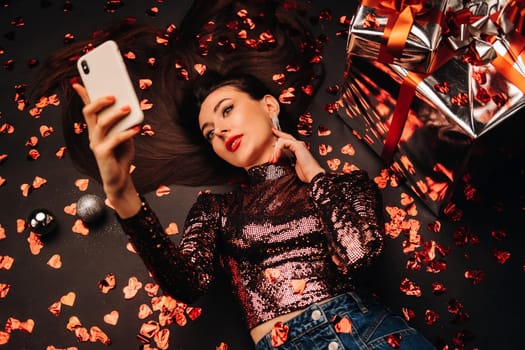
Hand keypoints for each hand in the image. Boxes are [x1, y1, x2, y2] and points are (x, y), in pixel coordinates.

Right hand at [72, 83, 141, 217]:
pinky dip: (126, 133)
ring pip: (101, 125)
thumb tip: (129, 106)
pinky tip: (137, 129)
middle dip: (99, 101)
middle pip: (89, 113)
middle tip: (113, 95)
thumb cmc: (121, 155)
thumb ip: (123, 123)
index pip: (88, 109)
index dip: (83, 96)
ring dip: (115, 115)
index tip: (79, 82)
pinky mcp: (103, 154)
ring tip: (128, 108)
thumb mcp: (124, 136)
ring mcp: (96, 145)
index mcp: (96, 129)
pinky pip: (114, 140)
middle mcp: (93, 135)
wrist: (120, 179)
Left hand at [268, 128, 324, 182]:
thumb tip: (279, 159)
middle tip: (271, 136)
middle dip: (278, 135)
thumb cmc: (305, 172)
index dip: (281, 138)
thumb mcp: (293, 165)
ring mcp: (299, 144)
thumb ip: (287, 160)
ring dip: (276, 150)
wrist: (312, 174)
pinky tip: (277, 156)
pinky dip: (279, 149)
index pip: (288, 141)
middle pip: (286, 136)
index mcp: (298, 150)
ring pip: (283, 140)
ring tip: (274, 159)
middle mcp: (299, 145)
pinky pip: (284, 142)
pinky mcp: (298, 145)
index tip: (274, 138)